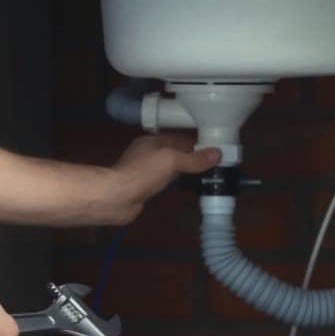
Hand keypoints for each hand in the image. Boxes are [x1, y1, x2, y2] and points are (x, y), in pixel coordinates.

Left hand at [104, 134, 221, 225]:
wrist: (117, 197)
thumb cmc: (143, 173)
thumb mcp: (171, 160)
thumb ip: (194, 158)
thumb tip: (217, 153)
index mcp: (152, 141)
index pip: (180, 138)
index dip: (198, 142)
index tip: (217, 147)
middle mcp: (148, 154)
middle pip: (176, 153)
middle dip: (193, 157)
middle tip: (216, 162)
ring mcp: (146, 171)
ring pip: (171, 168)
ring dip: (186, 170)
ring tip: (208, 174)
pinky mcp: (145, 187)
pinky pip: (166, 182)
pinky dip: (178, 183)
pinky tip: (189, 186)